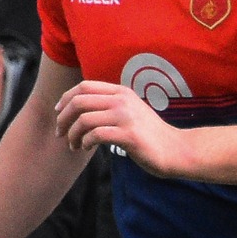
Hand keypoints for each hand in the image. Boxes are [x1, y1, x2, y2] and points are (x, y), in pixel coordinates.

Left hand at [54, 80, 188, 175]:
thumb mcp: (131, 112)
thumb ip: (111, 105)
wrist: (177, 150)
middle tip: (60, 133)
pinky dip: (85, 142)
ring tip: (74, 145)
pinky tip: (87, 147)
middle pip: (79, 102)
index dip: (65, 99)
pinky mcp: (129, 135)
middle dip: (63, 118)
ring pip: (84, 120)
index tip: (58, 113)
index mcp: (122, 92)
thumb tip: (81, 108)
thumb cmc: (151, 136)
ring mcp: (126, 117)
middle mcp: (122, 100)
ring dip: (72, 134)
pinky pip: (95, 135)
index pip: (83, 87)